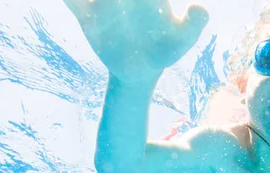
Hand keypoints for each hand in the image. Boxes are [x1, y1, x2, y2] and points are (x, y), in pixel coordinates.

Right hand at [64, 0, 208, 81]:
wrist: (140, 68)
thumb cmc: (166, 49)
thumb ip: (194, 23)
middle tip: (113, 1)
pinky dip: (69, 0)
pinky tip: (69, 1)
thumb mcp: (181, 39)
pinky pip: (73, 2)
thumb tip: (199, 7)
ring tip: (91, 1)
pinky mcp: (86, 13)